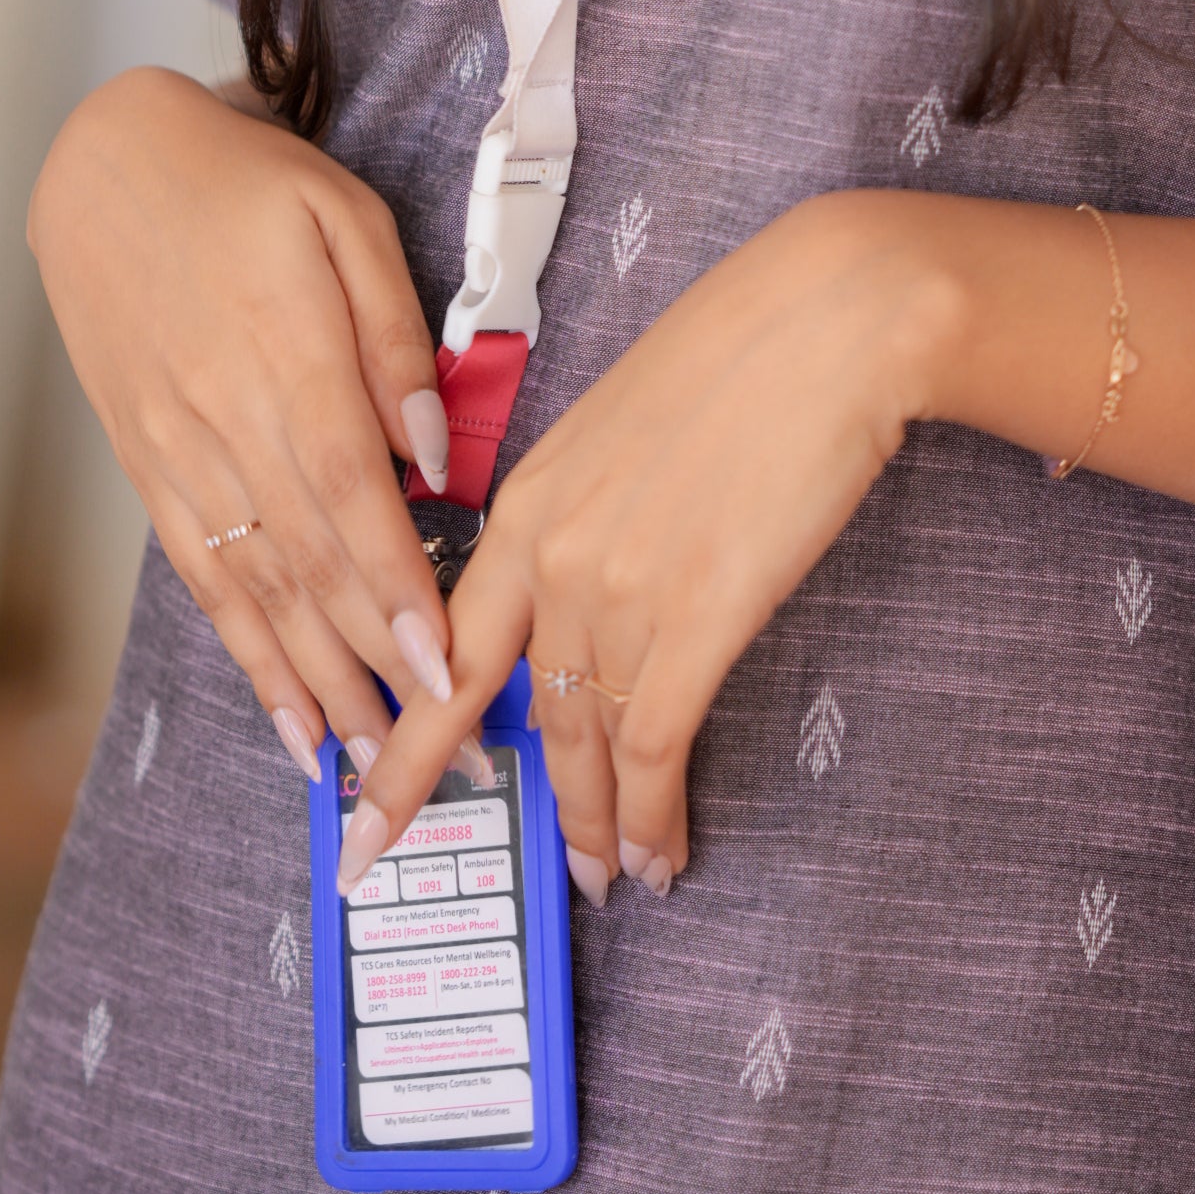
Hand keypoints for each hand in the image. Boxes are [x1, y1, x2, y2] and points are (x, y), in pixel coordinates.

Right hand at [30, 67, 464, 783]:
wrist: (103, 168)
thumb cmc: (246, 183)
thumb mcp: (343, 219)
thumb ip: (393, 338)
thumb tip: (431, 454)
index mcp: (282, 353)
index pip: (350, 498)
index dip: (397, 590)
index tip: (445, 669)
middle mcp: (223, 420)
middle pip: (307, 566)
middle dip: (372, 667)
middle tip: (433, 750)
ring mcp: (176, 453)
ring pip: (254, 591)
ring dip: (313, 686)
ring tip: (369, 763)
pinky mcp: (148, 469)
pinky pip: (202, 580)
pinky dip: (246, 656)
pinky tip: (286, 716)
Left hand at [338, 188, 953, 901]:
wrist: (829, 318)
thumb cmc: (745, 357)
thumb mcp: (624, 431)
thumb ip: (588, 517)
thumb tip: (592, 593)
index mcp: (526, 504)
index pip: (445, 653)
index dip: (405, 753)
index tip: (365, 823)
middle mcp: (552, 553)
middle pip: (522, 715)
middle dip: (532, 811)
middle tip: (548, 875)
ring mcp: (619, 586)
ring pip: (589, 741)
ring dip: (604, 824)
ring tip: (618, 874)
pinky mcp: (698, 612)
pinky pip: (654, 742)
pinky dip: (654, 811)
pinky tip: (663, 848)